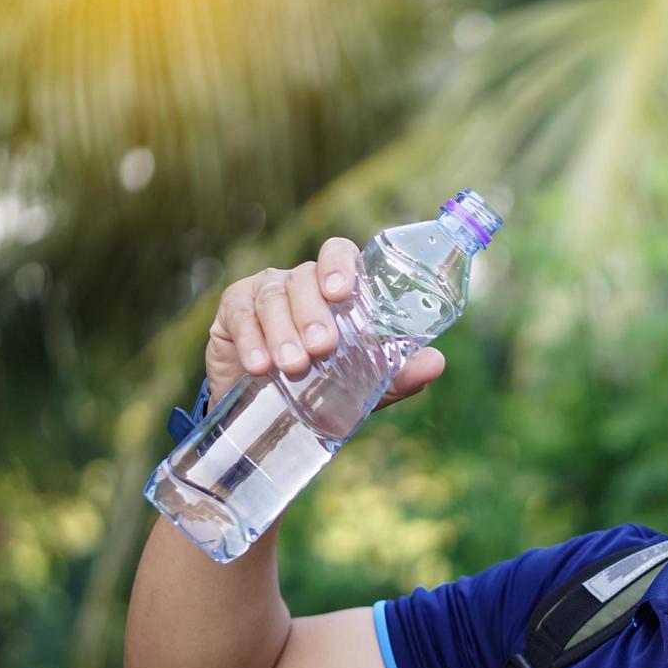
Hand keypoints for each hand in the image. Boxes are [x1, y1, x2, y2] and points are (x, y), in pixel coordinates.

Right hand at [204, 237, 445, 412]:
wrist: (270, 414)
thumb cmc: (324, 385)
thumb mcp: (365, 385)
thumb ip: (398, 374)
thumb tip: (435, 363)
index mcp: (334, 289)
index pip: (338, 253)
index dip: (339, 265)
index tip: (341, 291)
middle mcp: (299, 283)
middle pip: (304, 278)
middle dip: (313, 312)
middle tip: (322, 346)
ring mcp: (263, 292)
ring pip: (272, 297)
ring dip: (283, 331)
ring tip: (293, 366)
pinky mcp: (232, 312)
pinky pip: (239, 316)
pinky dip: (251, 341)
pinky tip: (259, 365)